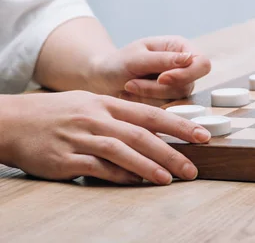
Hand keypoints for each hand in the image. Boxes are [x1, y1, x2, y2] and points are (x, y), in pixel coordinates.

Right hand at [0, 91, 209, 184]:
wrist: (13, 121)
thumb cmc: (57, 112)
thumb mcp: (91, 103)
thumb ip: (121, 115)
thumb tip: (153, 132)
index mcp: (107, 103)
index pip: (151, 114)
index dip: (180, 125)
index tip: (202, 135)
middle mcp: (97, 119)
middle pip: (142, 135)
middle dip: (172, 152)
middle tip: (193, 168)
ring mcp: (81, 138)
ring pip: (123, 151)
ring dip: (149, 167)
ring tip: (170, 179)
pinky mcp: (65, 159)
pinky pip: (98, 168)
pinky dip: (119, 176)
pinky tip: (135, 182)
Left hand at [91, 35, 210, 105]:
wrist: (103, 79)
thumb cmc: (118, 63)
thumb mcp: (136, 57)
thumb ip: (162, 59)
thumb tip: (189, 59)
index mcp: (181, 48)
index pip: (202, 64)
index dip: (186, 74)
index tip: (161, 78)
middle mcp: (184, 67)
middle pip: (188, 85)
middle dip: (158, 89)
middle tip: (131, 84)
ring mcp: (178, 86)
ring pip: (176, 100)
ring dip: (148, 96)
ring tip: (128, 87)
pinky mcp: (169, 102)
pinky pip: (165, 110)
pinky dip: (146, 105)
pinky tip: (131, 95)